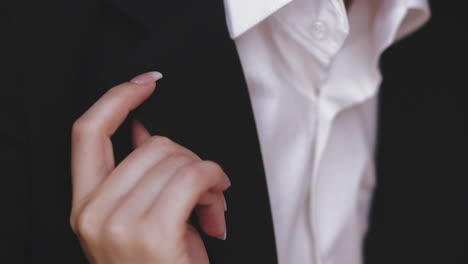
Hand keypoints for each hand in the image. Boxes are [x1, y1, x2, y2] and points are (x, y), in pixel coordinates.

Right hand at [70, 72, 229, 263]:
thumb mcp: (142, 218)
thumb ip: (140, 174)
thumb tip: (146, 130)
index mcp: (86, 206)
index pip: (87, 133)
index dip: (116, 99)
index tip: (146, 84)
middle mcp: (94, 214)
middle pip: (152, 145)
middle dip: (190, 158)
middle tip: (205, 188)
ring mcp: (119, 225)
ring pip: (177, 158)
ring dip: (206, 175)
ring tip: (211, 204)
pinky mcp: (152, 233)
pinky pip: (193, 175)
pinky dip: (215, 180)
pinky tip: (217, 204)